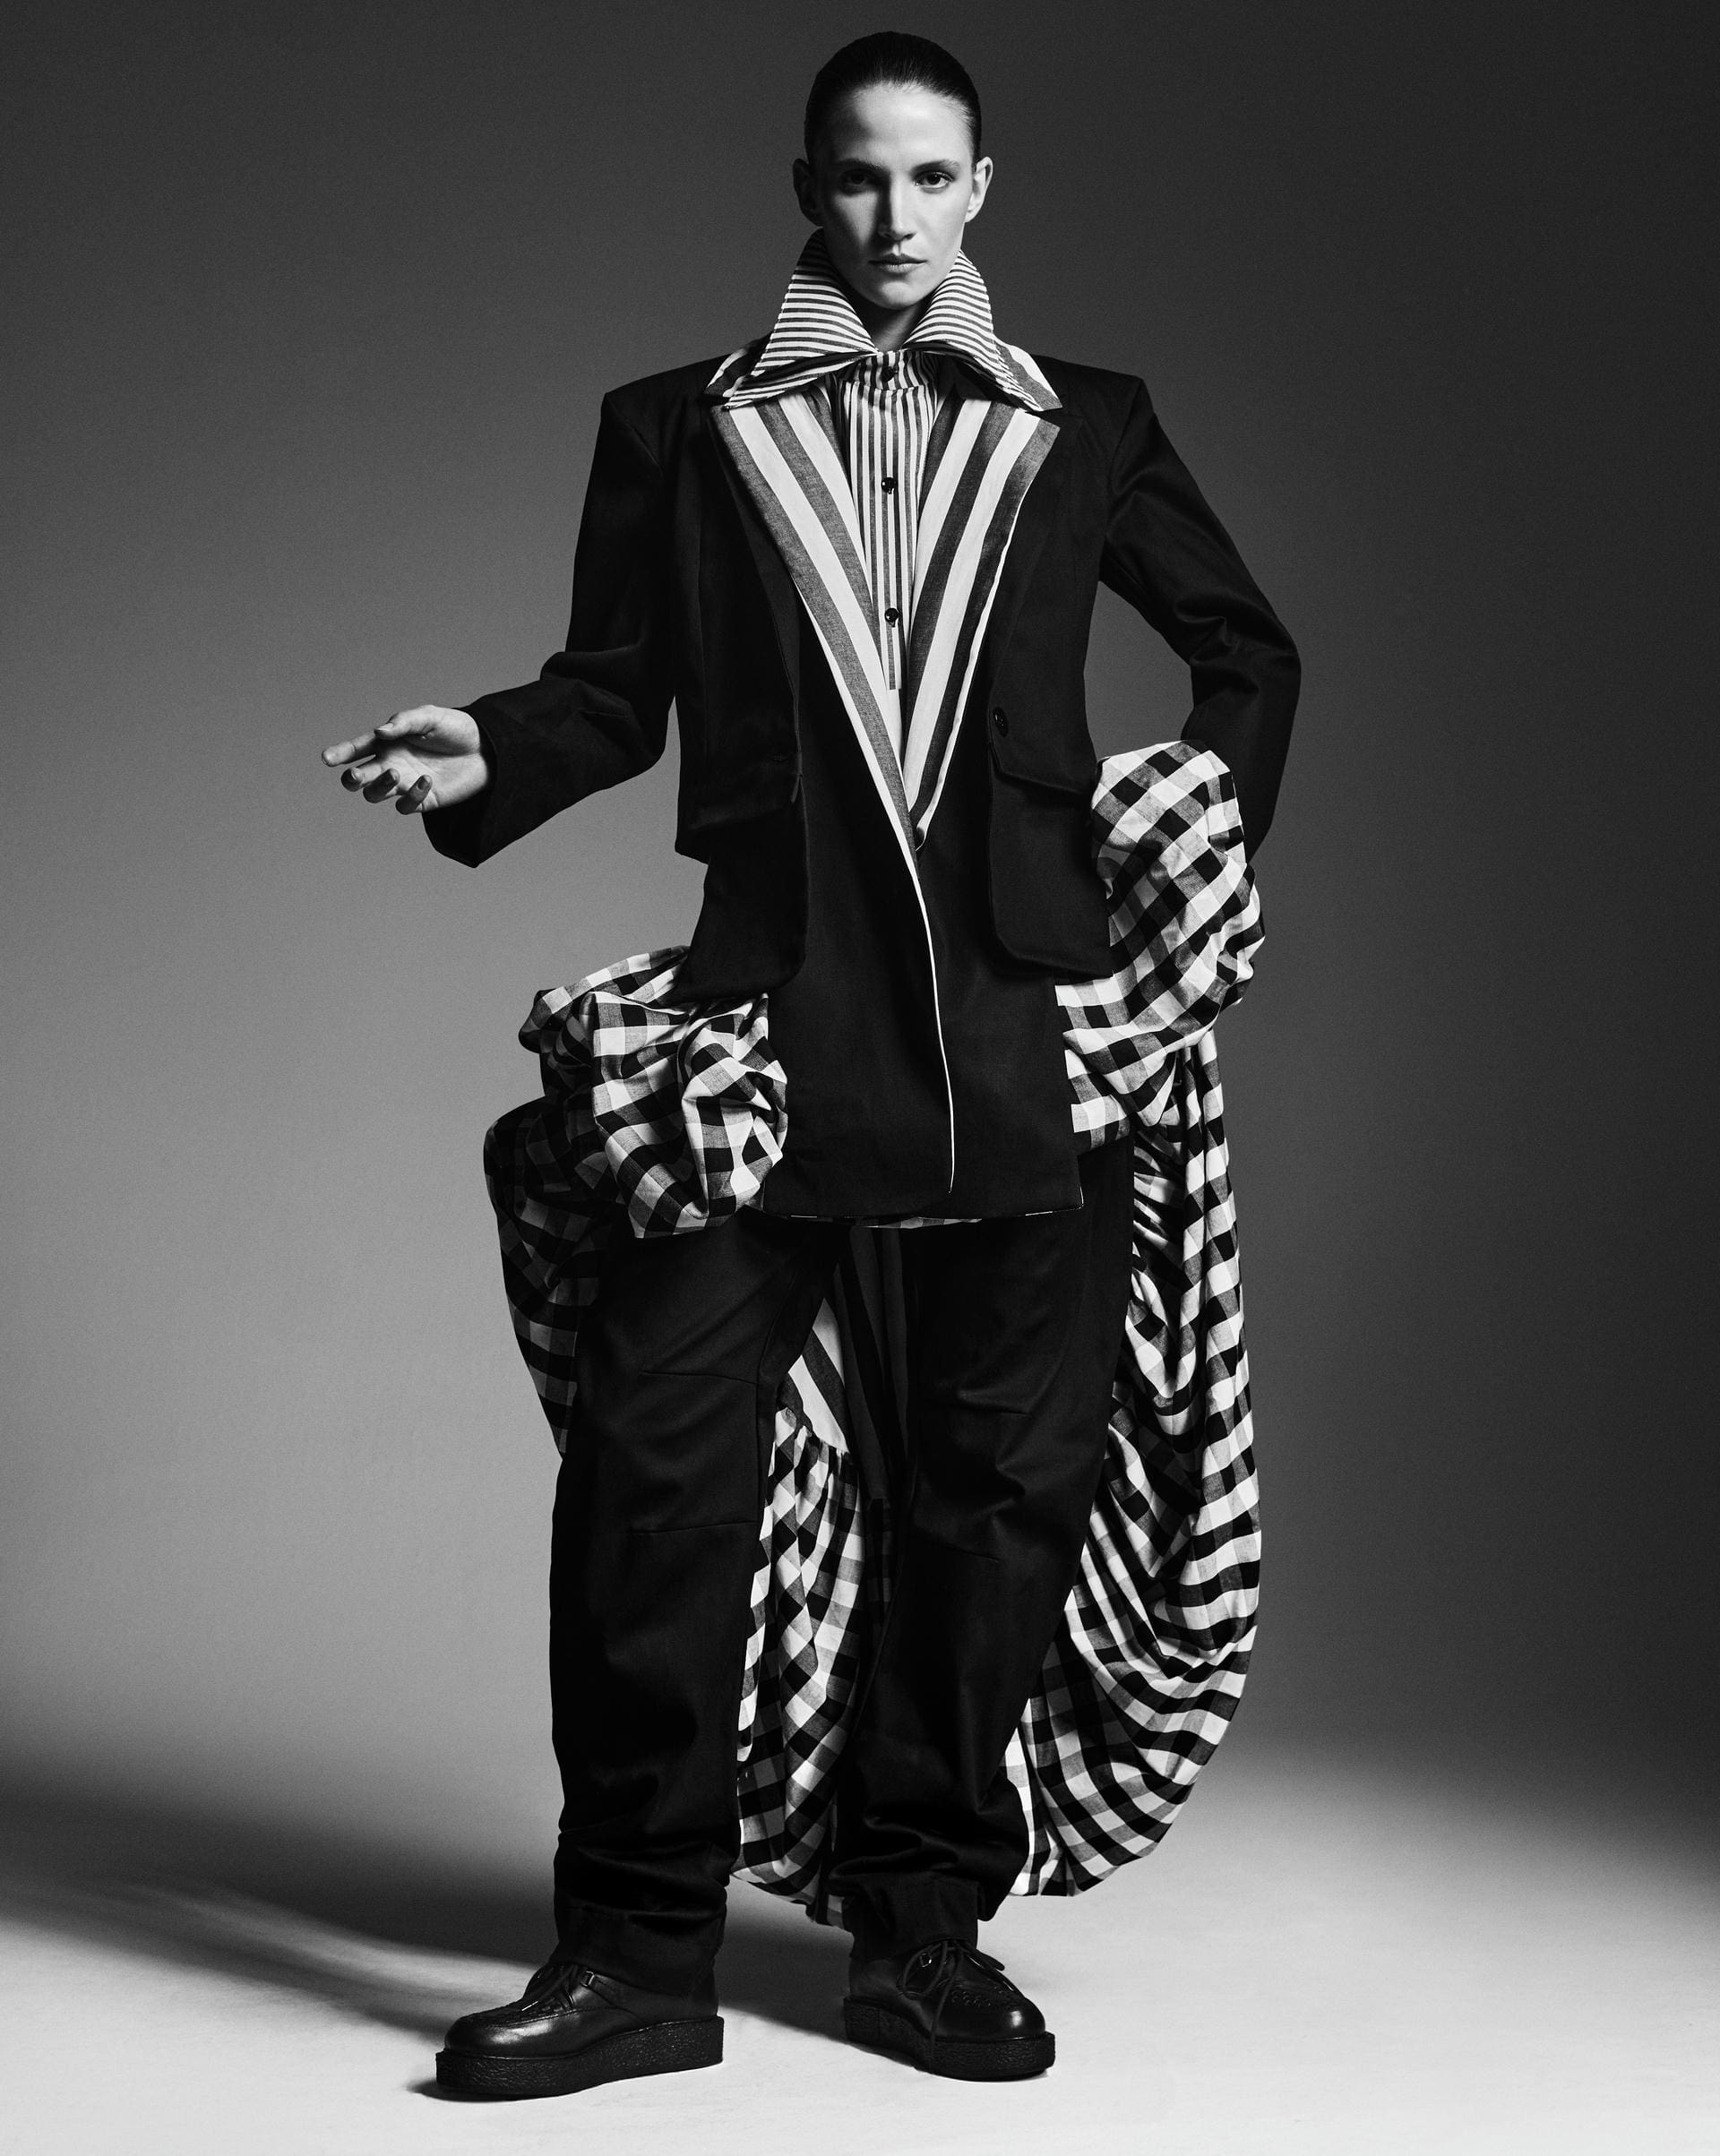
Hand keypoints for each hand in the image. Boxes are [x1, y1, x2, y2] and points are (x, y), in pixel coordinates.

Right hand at [322, 705, 488, 814]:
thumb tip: (379, 732)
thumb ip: (404, 722)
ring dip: (379, 786)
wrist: (488, 749)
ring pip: (375, 794)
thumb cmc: (455, 729)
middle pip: (358, 778)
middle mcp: (391, 764)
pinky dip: (412, 796)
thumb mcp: (430, 717)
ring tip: (395, 773)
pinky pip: (405, 806)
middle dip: (352, 778)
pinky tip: (427, 780)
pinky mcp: (423, 800)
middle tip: (356, 775)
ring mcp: (405, 784)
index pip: (357, 749)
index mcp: (388, 743)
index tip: (327, 758)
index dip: (340, 753)